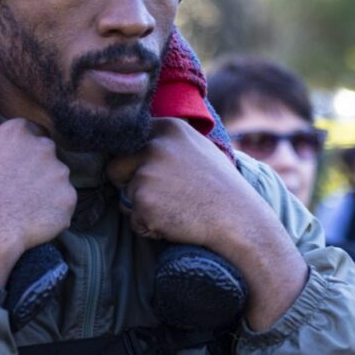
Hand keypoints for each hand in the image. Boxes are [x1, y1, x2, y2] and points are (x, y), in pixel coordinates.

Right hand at [0, 118, 76, 283]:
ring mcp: (59, 173)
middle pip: (46, 153)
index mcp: (16, 132)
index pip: (30, 132)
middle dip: (37, 167)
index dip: (23, 149)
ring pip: (57, 179)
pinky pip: (63, 204)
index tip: (17, 164)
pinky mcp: (68, 198)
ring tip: (26, 208)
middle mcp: (43, 147)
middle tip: (21, 188)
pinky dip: (53, 212)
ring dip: (47, 190)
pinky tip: (35, 222)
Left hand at [107, 118, 307, 329]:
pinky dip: (149, 226)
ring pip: (124, 196)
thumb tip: (137, 144)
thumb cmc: (221, 189)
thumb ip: (167, 143)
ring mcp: (147, 172)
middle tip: (165, 197)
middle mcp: (153, 145)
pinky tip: (176, 221)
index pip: (128, 143)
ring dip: (142, 208)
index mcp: (167, 128)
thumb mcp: (197, 150)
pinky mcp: (143, 200)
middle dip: (129, 185)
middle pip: (115, 167)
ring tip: (176, 209)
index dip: (136, 164)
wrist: (239, 220)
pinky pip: (133, 219)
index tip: (157, 177)